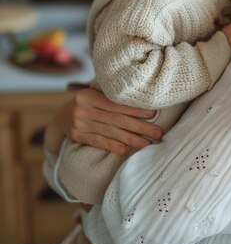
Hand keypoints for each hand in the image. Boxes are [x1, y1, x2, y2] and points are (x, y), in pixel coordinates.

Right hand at [44, 88, 162, 155]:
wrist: (59, 115)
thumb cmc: (85, 102)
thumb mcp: (93, 94)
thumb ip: (109, 97)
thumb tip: (140, 102)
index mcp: (89, 95)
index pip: (116, 104)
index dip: (135, 110)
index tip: (153, 114)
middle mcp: (83, 109)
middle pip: (116, 119)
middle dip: (140, 127)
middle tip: (158, 133)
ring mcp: (79, 124)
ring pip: (110, 132)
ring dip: (131, 139)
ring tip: (147, 144)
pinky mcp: (77, 136)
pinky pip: (97, 141)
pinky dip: (112, 145)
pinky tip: (125, 149)